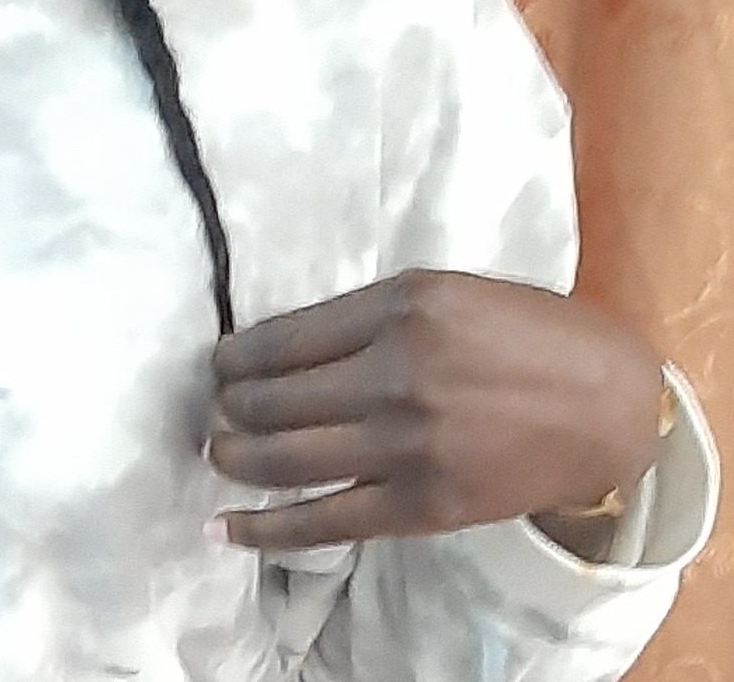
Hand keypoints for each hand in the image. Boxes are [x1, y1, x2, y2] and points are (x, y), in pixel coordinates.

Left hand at [207, 271, 662, 550]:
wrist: (605, 404)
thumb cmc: (518, 333)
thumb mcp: (436, 291)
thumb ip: (360, 316)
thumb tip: (277, 345)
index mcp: (395, 310)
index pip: (279, 339)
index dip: (234, 356)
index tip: (219, 364)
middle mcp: (394, 374)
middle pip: (271, 399)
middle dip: (226, 406)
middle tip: (216, 409)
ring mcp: (408, 444)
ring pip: (285, 458)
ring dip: (233, 457)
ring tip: (217, 452)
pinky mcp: (425, 504)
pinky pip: (327, 521)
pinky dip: (267, 530)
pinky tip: (226, 528)